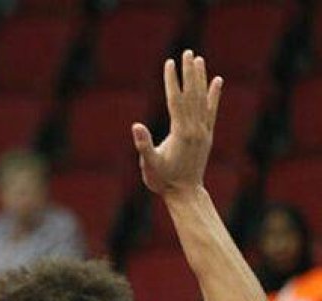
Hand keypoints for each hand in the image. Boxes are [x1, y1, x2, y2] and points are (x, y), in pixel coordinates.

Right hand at [132, 50, 222, 196]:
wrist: (185, 193)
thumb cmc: (163, 181)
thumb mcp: (149, 165)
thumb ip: (144, 145)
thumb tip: (136, 126)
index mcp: (181, 133)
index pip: (176, 100)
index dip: (172, 81)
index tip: (170, 63)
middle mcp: (196, 128)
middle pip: (192, 94)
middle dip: (190, 73)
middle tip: (188, 52)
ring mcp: (203, 131)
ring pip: (203, 99)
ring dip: (201, 78)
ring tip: (199, 60)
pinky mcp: (207, 135)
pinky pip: (212, 110)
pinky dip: (215, 95)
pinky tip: (217, 81)